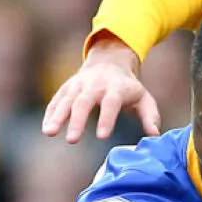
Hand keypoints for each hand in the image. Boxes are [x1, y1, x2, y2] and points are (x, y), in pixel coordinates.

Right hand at [42, 37, 158, 143]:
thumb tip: (155, 135)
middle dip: (77, 121)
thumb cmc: (128, 88)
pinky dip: (51, 113)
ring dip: (57, 116)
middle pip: (84, 102)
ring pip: (66, 100)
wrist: (109, 61)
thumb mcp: (144, 99)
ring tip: (49, 132)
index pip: (110, 103)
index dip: (106, 119)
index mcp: (115, 88)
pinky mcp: (67, 88)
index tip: (102, 136)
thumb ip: (150, 116)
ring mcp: (79, 85)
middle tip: (72, 140)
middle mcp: (95, 85)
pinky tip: (46, 128)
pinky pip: (57, 100)